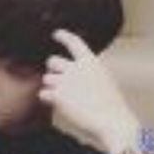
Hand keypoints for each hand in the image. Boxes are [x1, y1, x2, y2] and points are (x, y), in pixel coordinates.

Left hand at [38, 29, 140, 153]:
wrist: (110, 119)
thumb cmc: (110, 105)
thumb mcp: (103, 80)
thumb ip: (88, 73)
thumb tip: (74, 74)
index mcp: (91, 62)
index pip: (74, 42)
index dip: (63, 36)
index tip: (56, 34)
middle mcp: (76, 68)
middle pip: (52, 61)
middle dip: (53, 70)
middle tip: (58, 81)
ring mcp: (66, 81)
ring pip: (46, 78)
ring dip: (51, 87)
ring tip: (63, 97)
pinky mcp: (58, 95)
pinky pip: (42, 93)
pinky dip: (47, 99)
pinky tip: (56, 104)